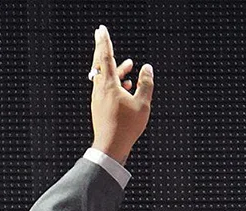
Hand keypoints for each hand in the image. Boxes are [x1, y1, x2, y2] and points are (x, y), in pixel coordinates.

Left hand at [87, 25, 153, 163]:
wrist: (110, 146)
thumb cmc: (127, 127)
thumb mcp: (142, 105)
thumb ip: (145, 84)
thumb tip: (147, 68)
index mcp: (109, 85)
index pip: (106, 57)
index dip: (104, 41)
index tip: (102, 29)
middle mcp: (100, 88)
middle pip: (100, 63)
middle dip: (104, 49)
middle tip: (102, 36)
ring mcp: (98, 97)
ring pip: (105, 76)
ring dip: (117, 69)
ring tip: (129, 65)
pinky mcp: (100, 105)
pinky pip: (106, 87)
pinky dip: (116, 81)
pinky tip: (127, 86)